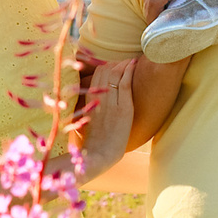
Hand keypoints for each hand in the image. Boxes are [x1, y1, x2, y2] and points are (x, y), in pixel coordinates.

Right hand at [76, 58, 137, 178]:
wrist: (99, 154)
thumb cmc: (91, 141)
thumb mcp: (84, 119)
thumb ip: (87, 106)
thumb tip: (92, 98)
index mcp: (87, 98)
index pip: (96, 74)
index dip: (106, 67)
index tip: (113, 66)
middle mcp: (98, 97)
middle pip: (106, 70)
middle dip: (115, 64)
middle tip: (123, 64)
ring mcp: (111, 102)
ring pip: (116, 74)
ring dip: (123, 65)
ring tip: (130, 62)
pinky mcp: (123, 108)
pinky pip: (125, 83)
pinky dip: (129, 70)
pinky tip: (134, 64)